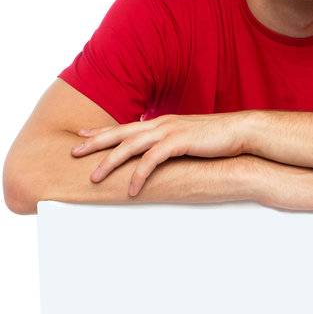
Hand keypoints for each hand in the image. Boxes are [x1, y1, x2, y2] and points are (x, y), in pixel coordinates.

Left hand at [72, 113, 250, 195]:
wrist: (239, 131)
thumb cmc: (215, 139)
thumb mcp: (186, 139)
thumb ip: (170, 143)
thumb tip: (159, 153)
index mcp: (159, 123)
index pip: (123, 126)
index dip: (101, 131)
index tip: (81, 136)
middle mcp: (158, 124)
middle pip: (118, 134)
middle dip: (94, 143)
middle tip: (73, 153)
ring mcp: (167, 132)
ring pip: (129, 147)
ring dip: (109, 163)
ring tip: (94, 178)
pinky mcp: (178, 143)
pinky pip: (151, 161)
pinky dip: (139, 176)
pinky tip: (131, 190)